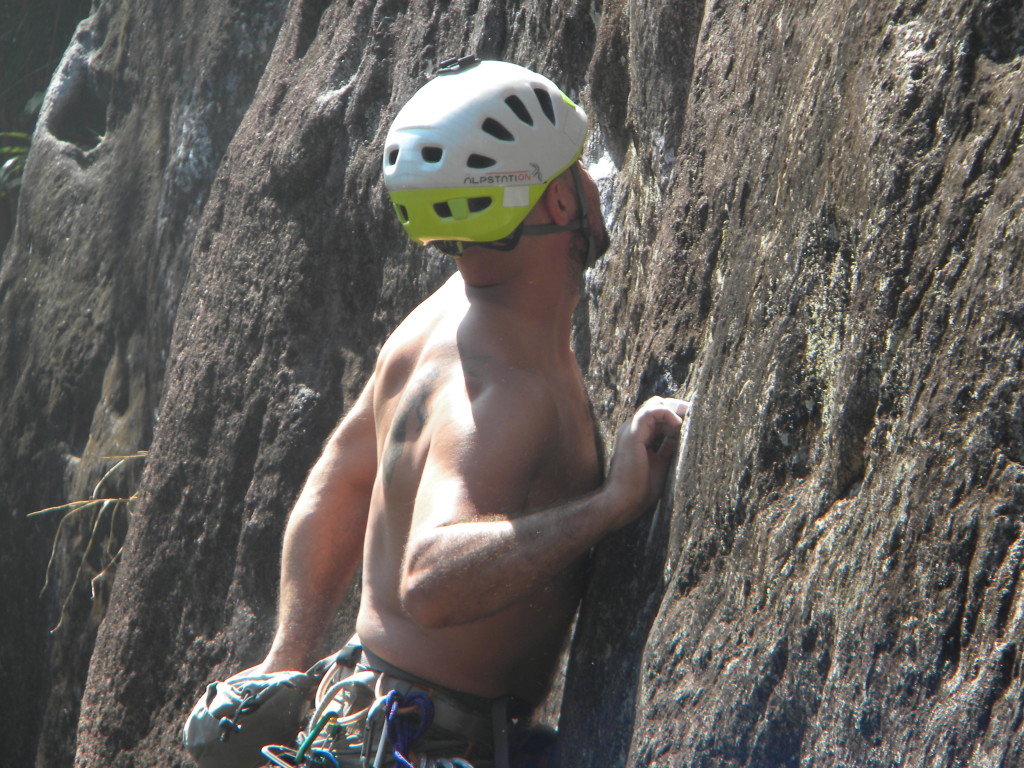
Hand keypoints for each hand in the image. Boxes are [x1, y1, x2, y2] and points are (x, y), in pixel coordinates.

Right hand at [606, 397, 689, 525]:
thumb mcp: (662, 463)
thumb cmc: (641, 488)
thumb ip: (669, 448)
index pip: (659, 415)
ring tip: (691, 416)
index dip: (678, 416)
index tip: (696, 420)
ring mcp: (631, 429)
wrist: (624, 502)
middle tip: (698, 413)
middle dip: (679, 407)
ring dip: (675, 408)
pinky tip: (679, 424)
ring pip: (655, 404)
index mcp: (639, 436)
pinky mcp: (632, 433)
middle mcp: (633, 429)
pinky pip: (651, 411)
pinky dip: (667, 413)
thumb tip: (685, 437)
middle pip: (658, 405)